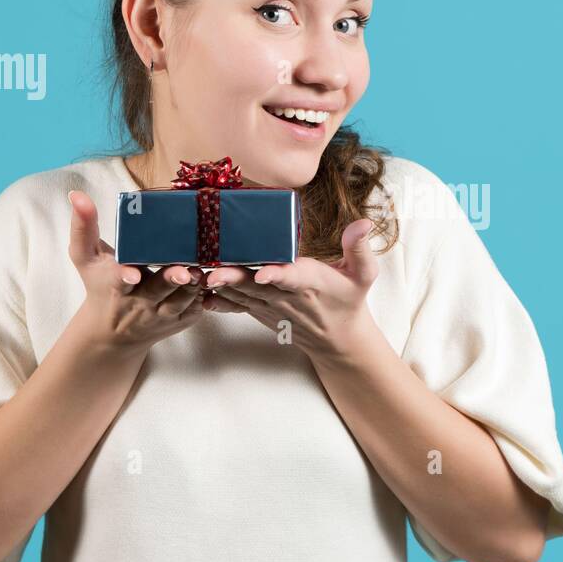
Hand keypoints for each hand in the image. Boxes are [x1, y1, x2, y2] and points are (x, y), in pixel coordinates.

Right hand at [67, 190, 206, 352]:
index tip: (132, 274)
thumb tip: (77, 195)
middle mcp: (140, 303)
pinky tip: (214, 279)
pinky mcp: (179, 321)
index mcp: (116, 285)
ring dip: (194, 287)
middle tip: (185, 270)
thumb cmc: (99, 285)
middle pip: (159, 291)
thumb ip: (83, 226)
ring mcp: (161, 315)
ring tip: (203, 271)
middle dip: (171, 280)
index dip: (126, 276)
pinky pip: (196, 310)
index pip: (120, 281)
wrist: (112, 332)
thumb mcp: (85, 258)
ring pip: (182, 301)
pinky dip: (206, 296)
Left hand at [202, 218, 379, 361]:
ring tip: (198, 276)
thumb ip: (359, 248)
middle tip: (213, 272)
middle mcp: (287, 297)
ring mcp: (271, 306)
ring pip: (242, 295)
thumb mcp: (364, 275)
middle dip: (234, 278)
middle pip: (257, 286)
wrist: (338, 339)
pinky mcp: (261, 311)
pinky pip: (236, 306)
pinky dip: (219, 301)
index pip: (292, 278)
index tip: (263, 274)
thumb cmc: (349, 300)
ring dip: (220, 287)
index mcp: (311, 283)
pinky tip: (200, 294)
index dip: (277, 275)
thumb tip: (363, 222)